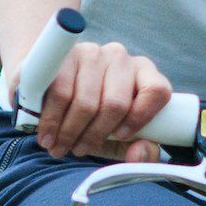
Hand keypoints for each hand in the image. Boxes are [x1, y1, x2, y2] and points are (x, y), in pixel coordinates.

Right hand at [33, 40, 172, 163]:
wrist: (51, 86)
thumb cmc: (92, 117)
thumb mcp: (117, 138)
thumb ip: (138, 151)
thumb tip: (139, 152)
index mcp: (143, 74)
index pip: (157, 91)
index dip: (140, 118)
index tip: (120, 136)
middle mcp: (120, 58)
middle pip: (116, 103)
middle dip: (94, 135)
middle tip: (78, 151)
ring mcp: (93, 53)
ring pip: (87, 102)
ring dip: (70, 133)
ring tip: (59, 148)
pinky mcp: (66, 55)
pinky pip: (61, 93)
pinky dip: (53, 121)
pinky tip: (48, 136)